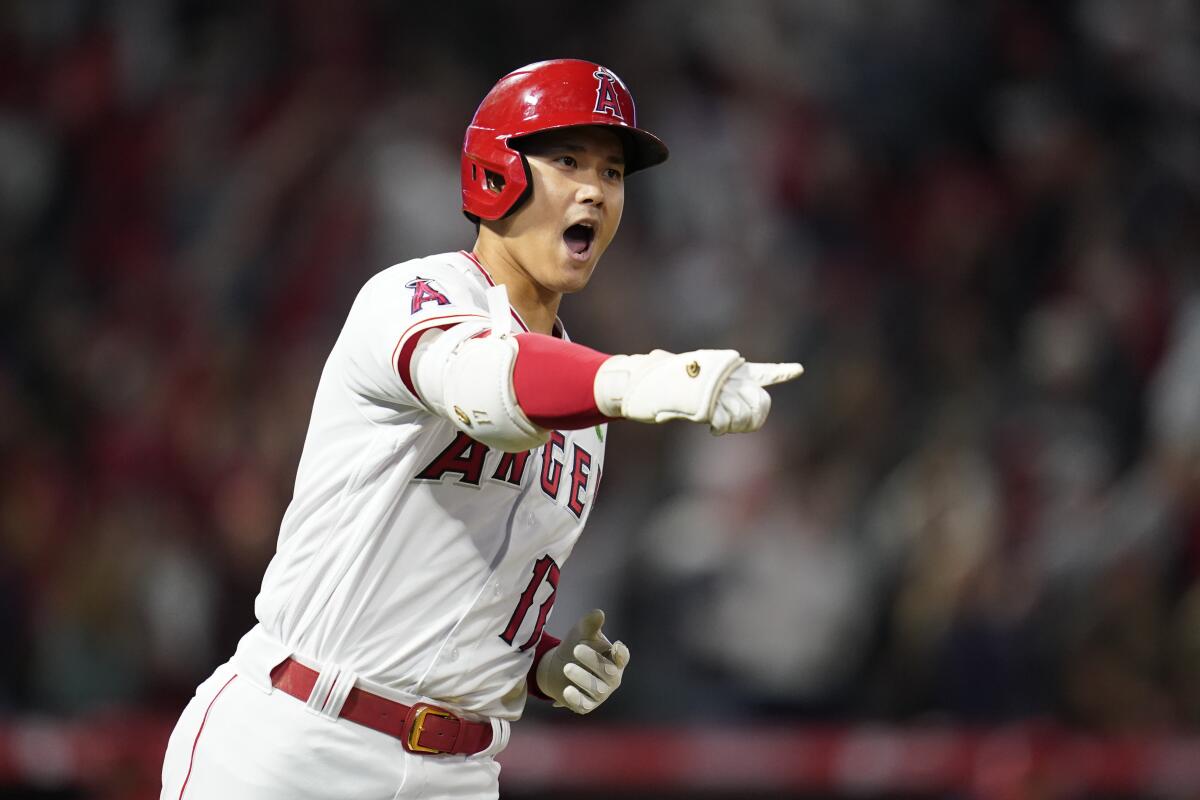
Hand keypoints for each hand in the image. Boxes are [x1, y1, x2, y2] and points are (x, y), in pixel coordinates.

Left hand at [535, 609, 628, 713]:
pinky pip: (584, 705)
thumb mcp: (582, 632)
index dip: (621, 654)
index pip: (622, 658)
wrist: (557, 667)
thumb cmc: (577, 645)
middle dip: (593, 661)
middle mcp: (612, 678)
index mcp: (615, 660)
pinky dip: (576, 698)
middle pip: (608, 672)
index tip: (616, 646)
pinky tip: (566, 691)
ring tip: (566, 667)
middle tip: (576, 648)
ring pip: (596, 689)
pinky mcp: (587, 705)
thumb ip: (590, 623)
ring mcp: (601, 694)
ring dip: (582, 678)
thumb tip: (599, 613)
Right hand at [594, 349, 801, 433]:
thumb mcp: (671, 371)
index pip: (759, 370)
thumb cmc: (652, 380)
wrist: (634, 382)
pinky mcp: (707, 404)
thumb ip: (677, 371)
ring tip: (719, 425)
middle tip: (731, 423)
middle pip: (760, 400)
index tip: (798, 369)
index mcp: (722, 368)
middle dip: (752, 417)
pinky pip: (726, 422)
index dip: (780, 371)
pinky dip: (720, 428)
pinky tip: (710, 427)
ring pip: (745, 414)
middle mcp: (724, 375)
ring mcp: (716, 389)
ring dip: (734, 425)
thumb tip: (656, 356)